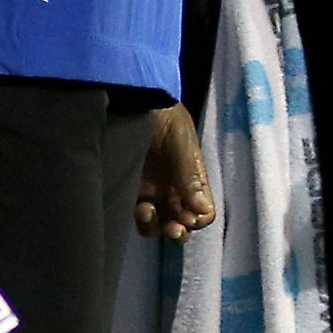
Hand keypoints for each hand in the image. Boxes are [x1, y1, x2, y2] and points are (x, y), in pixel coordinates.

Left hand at [138, 101, 214, 238]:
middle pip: (181, 223)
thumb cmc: (165, 117)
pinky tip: (139, 208)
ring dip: (157, 227)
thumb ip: (189, 175)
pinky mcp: (129, 190)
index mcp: (193, 180)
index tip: (187, 215)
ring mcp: (152, 192)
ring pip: (158, 224)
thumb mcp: (181, 142)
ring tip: (148, 213)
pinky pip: (137, 215)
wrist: (134, 100)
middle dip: (178, 231)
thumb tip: (201, 210)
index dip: (197, 219)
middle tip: (173, 229)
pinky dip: (140, 219)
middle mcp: (174, 190)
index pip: (202, 212)